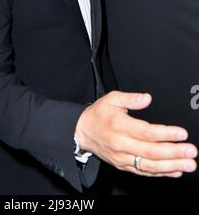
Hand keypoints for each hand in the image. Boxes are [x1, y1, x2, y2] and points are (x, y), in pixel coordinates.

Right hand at [75, 91, 197, 176]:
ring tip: (188, 164)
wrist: (82, 132)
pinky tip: (175, 171)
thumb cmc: (99, 114)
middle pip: (150, 151)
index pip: (146, 132)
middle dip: (173, 152)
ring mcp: (122, 157)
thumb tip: (147, 98)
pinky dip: (161, 173)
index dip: (165, 134)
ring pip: (149, 165)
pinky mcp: (123, 165)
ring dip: (171, 166)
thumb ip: (130, 98)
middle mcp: (120, 143)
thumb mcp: (111, 98)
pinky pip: (143, 171)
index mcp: (119, 125)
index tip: (181, 133)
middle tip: (191, 151)